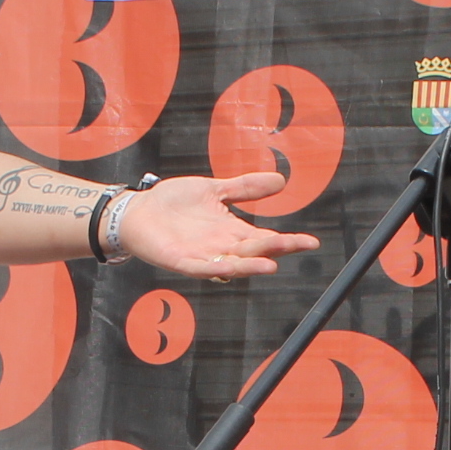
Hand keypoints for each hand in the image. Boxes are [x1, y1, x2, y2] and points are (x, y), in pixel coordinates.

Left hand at [111, 171, 315, 280]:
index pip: (266, 238)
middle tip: (301, 244)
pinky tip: (233, 268)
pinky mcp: (183, 262)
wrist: (138, 211)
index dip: (288, 241)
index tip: (311, 242)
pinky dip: (219, 269)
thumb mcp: (214, 189)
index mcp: (232, 231)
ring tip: (273, 264)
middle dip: (277, 249)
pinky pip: (204, 268)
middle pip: (255, 251)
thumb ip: (245, 188)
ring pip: (233, 264)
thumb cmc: (174, 202)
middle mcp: (222, 247)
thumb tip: (281, 181)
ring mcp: (204, 256)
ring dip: (252, 265)